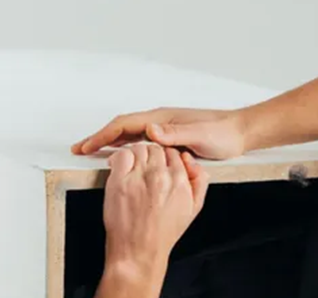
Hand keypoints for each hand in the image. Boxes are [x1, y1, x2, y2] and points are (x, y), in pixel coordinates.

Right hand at [73, 108, 249, 160]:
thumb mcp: (200, 135)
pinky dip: (125, 148)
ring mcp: (163, 131)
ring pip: (129, 136)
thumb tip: (151, 130)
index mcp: (162, 120)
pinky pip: (139, 143)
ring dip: (109, 143)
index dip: (102, 135)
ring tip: (91, 153)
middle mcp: (160, 123)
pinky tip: (121, 157)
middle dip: (98, 138)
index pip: (124, 125)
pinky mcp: (169, 140)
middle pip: (121, 129)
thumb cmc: (222, 134)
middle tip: (79, 149)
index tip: (85, 146)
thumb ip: (176, 133)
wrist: (238, 133)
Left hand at [102, 143, 209, 270]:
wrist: (139, 252)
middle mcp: (161, 177)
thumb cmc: (161, 235)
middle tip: (145, 167)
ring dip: (137, 155)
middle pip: (157, 149)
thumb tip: (195, 164)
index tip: (159, 164)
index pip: (174, 153)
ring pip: (140, 148)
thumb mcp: (192, 211)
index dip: (166, 158)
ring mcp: (139, 177)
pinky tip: (120, 167)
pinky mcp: (120, 181)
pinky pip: (123, 155)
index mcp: (180, 182)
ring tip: (133, 169)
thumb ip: (199, 184)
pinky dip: (120, 158)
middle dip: (152, 156)